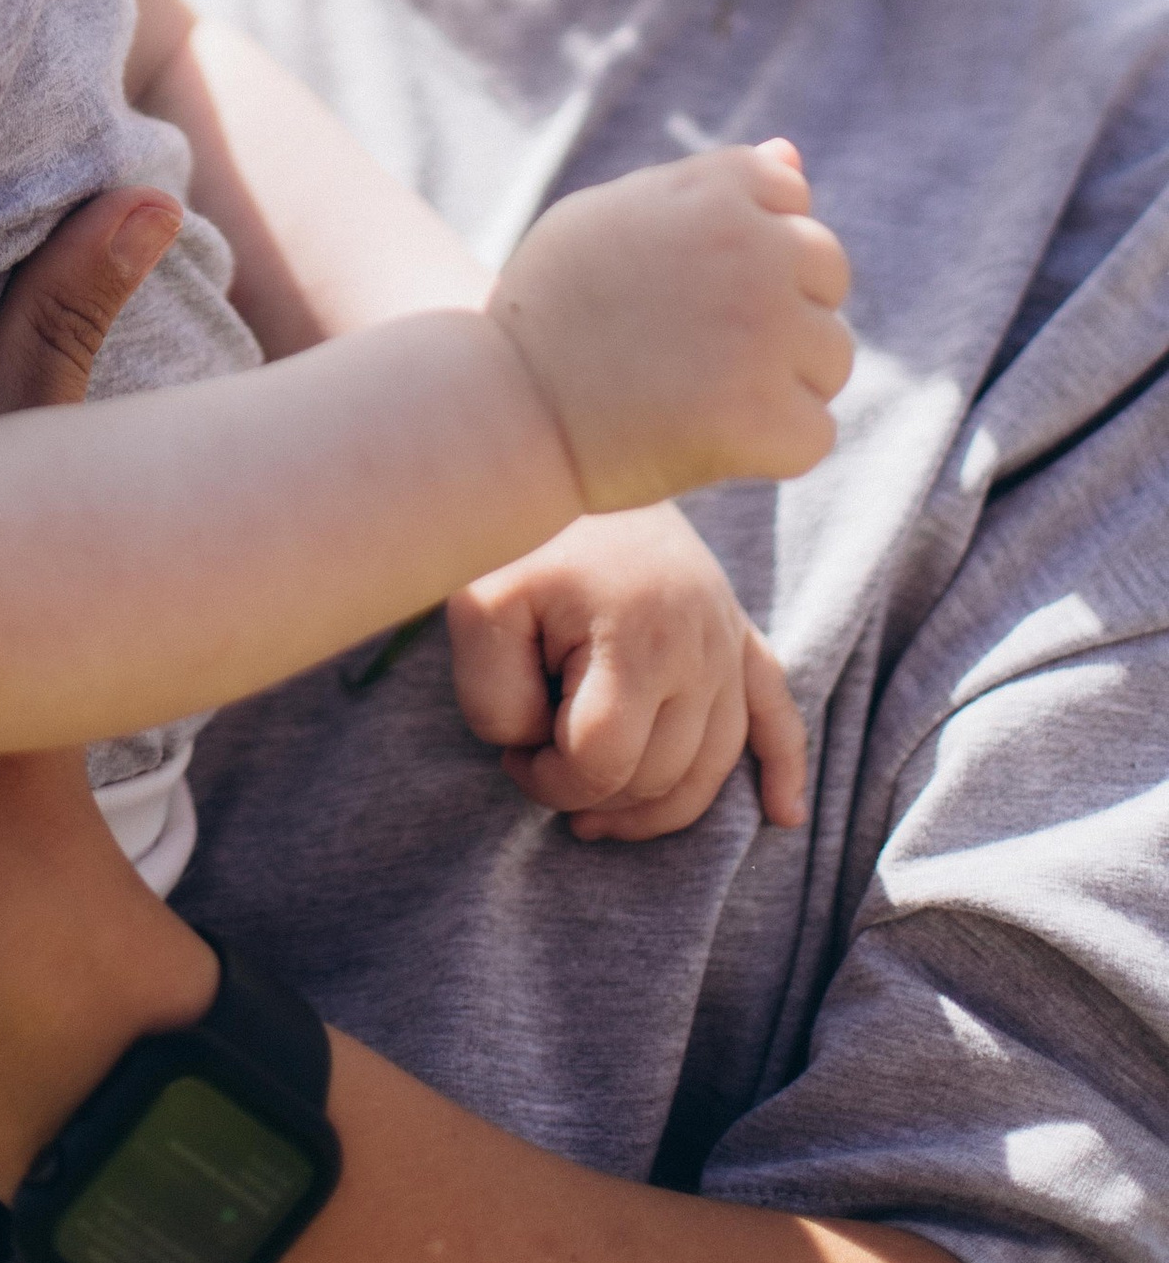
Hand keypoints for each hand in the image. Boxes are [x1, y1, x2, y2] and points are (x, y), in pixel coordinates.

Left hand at [447, 503, 806, 841]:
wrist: (563, 449)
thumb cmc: (516, 540)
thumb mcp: (477, 610)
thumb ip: (494, 698)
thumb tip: (541, 745)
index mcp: (638, 635)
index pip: (605, 763)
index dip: (546, 781)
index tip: (510, 753)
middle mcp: (701, 643)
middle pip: (663, 775)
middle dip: (592, 792)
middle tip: (538, 762)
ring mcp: (727, 639)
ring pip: (714, 766)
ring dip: (658, 807)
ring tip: (595, 810)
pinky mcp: (738, 632)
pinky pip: (778, 711)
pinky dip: (784, 767)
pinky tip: (782, 813)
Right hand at [489, 140, 851, 510]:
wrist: (505, 408)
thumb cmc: (554, 307)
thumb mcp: (617, 216)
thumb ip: (707, 188)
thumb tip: (793, 157)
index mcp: (719, 189)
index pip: (793, 201)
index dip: (746, 245)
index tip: (687, 279)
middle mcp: (755, 251)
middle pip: (826, 273)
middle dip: (777, 307)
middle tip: (692, 343)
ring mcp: (767, 336)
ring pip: (831, 356)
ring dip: (780, 379)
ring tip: (695, 391)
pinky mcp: (769, 419)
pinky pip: (814, 432)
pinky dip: (769, 446)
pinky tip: (704, 438)